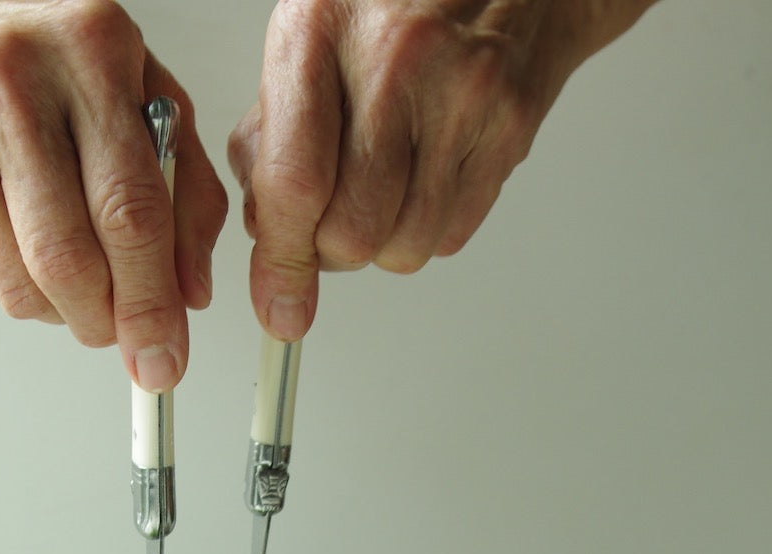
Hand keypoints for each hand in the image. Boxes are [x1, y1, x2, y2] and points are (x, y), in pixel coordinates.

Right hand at [0, 0, 227, 388]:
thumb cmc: (67, 61)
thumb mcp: (153, 99)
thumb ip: (187, 193)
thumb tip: (189, 292)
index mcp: (90, 56)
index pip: (127, 210)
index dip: (149, 302)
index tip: (166, 355)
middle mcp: (14, 88)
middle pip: (66, 259)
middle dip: (107, 322)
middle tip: (128, 337)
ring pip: (21, 283)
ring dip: (68, 315)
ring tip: (89, 292)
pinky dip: (29, 293)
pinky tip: (43, 259)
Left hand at [229, 0, 657, 339]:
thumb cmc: (397, 2)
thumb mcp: (310, 39)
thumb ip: (272, 134)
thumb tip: (263, 230)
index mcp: (321, 34)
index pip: (294, 184)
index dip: (282, 264)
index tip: (278, 306)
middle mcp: (394, 62)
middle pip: (352, 234)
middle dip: (331, 253)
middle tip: (330, 225)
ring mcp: (461, 95)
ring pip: (404, 247)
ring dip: (383, 245)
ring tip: (382, 191)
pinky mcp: (508, 128)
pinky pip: (452, 233)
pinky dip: (428, 227)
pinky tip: (425, 175)